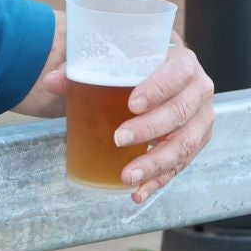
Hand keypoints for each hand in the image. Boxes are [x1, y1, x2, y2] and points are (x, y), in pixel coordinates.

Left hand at [39, 37, 215, 203]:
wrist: (151, 74)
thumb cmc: (131, 63)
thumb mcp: (108, 58)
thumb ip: (80, 66)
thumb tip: (51, 81)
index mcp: (181, 61)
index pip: (178, 72)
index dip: (159, 88)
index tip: (132, 104)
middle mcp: (198, 89)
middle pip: (181, 111)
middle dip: (150, 128)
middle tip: (118, 138)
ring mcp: (199, 118)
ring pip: (185, 143)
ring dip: (156, 163)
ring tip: (127, 175)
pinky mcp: (194, 141)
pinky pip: (181, 164)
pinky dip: (159, 180)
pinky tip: (138, 192)